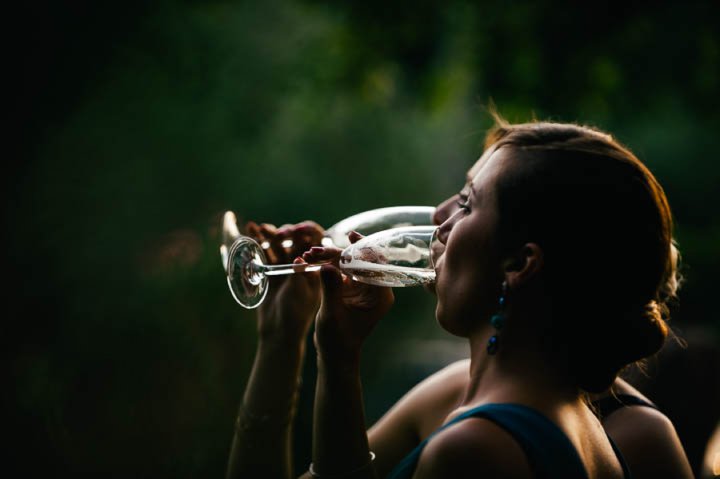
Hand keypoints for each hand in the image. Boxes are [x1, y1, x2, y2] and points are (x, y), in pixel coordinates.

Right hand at [244, 220, 324, 343]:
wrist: (278, 333)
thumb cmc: (297, 317)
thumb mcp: (303, 296)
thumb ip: (302, 277)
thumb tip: (301, 258)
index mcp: (319, 270)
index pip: (319, 245)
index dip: (309, 234)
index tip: (298, 230)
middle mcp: (306, 266)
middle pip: (297, 242)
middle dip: (286, 234)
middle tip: (278, 233)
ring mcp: (288, 268)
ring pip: (281, 246)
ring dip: (270, 235)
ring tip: (260, 228)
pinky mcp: (273, 272)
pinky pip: (266, 254)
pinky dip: (259, 243)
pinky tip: (251, 231)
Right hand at [302, 231, 394, 362]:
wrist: (334, 353)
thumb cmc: (337, 340)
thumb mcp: (332, 314)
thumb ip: (331, 289)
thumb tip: (327, 265)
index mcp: (380, 296)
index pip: (375, 265)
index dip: (363, 248)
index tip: (351, 235)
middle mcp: (375, 289)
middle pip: (360, 261)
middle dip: (337, 253)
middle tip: (316, 251)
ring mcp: (364, 287)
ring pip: (349, 263)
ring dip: (330, 257)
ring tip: (310, 255)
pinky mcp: (352, 287)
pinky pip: (342, 270)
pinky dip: (328, 264)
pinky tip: (312, 260)